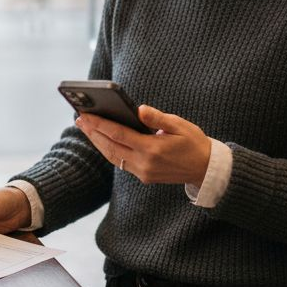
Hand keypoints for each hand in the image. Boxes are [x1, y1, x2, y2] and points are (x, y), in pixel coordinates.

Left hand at [75, 104, 211, 186]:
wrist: (206, 169)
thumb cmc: (194, 143)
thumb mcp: (180, 125)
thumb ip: (157, 118)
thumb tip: (139, 109)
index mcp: (153, 149)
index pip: (118, 135)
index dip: (99, 124)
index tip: (85, 115)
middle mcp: (145, 163)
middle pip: (110, 147)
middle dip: (93, 133)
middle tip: (79, 119)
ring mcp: (143, 172)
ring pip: (113, 157)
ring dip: (98, 143)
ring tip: (86, 128)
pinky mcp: (145, 177)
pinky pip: (122, 163)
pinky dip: (110, 151)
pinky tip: (103, 140)